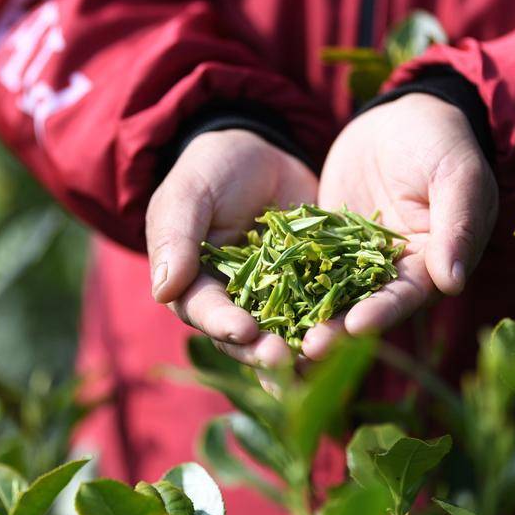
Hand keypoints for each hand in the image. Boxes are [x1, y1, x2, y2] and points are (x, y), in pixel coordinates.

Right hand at [146, 129, 315, 369]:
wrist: (261, 155)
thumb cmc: (212, 170)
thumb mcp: (189, 194)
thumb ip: (175, 238)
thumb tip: (163, 290)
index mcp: (195, 285)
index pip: (204, 311)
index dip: (222, 324)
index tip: (243, 331)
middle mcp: (233, 302)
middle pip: (244, 336)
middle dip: (262, 350)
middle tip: (284, 359)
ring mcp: (274, 298)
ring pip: (284, 332)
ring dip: (299, 351)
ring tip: (317, 357)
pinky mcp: (311, 286)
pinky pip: (322, 308)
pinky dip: (334, 323)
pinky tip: (351, 333)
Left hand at [303, 93, 497, 358]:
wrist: (403, 117)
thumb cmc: (442, 142)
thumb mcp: (456, 176)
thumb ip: (457, 224)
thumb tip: (452, 282)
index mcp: (431, 264)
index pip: (406, 295)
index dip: (382, 312)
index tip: (355, 327)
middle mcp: (393, 272)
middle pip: (364, 305)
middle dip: (337, 328)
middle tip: (307, 348)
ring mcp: (356, 259)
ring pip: (329, 293)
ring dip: (306, 316)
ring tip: (278, 338)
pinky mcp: (326, 243)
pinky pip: (304, 264)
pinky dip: (285, 284)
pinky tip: (257, 299)